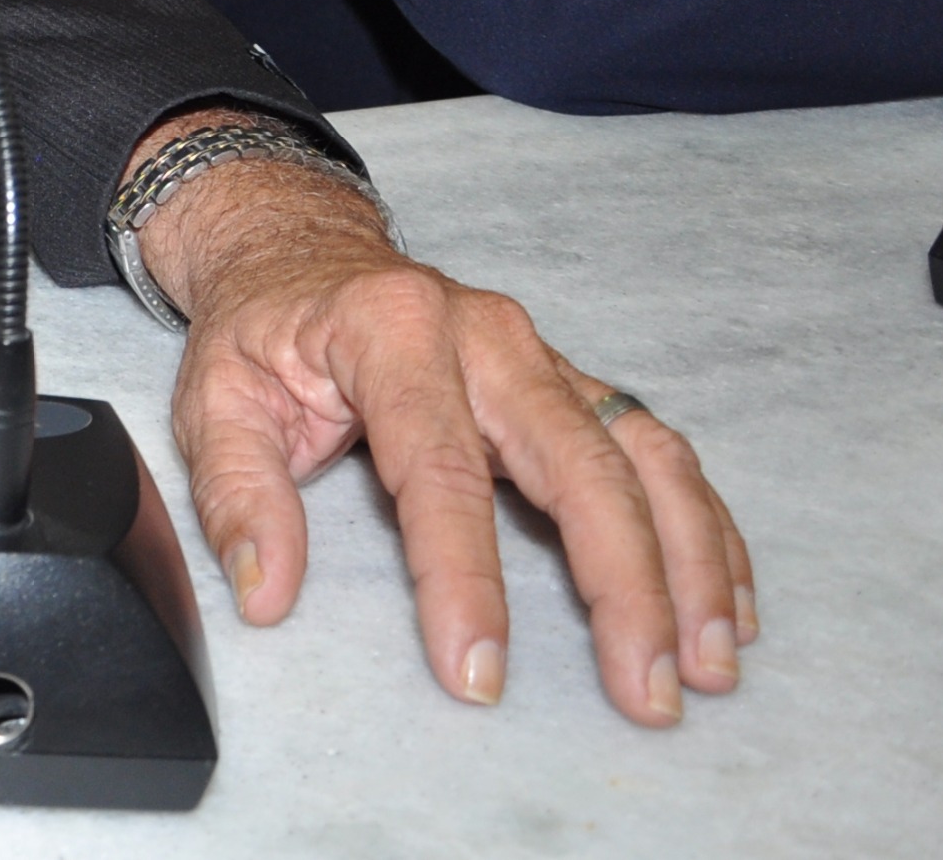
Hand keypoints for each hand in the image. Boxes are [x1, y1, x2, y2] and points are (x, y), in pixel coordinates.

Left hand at [136, 148, 753, 724]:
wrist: (299, 250)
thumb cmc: (262, 333)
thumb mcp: (214, 400)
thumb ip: (240, 495)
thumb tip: (268, 593)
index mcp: (391, 332)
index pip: (438, 469)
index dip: (462, 577)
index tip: (477, 671)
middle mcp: (487, 335)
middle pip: (579, 463)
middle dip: (624, 584)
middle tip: (646, 691)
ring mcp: (542, 355)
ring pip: (642, 454)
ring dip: (689, 562)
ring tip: (712, 664)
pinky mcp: (572, 381)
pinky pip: (656, 450)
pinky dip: (704, 526)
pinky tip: (728, 600)